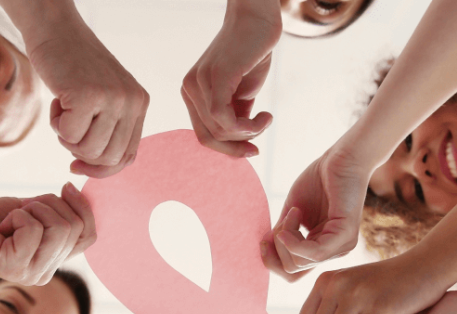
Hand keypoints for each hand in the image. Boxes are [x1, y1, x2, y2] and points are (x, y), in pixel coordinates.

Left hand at [0, 182, 94, 284]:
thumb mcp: (30, 210)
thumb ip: (55, 211)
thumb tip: (77, 192)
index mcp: (52, 261)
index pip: (89, 236)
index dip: (84, 208)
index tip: (65, 186)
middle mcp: (45, 272)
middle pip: (74, 228)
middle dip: (49, 204)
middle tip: (20, 209)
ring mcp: (31, 273)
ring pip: (59, 228)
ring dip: (33, 209)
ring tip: (11, 218)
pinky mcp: (14, 267)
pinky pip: (34, 229)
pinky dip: (17, 216)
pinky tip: (1, 227)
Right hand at [30, 24, 147, 177]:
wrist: (56, 30)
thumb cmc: (74, 68)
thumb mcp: (104, 99)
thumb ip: (110, 129)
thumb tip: (99, 170)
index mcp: (140, 104)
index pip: (128, 157)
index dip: (101, 169)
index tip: (77, 165)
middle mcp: (132, 101)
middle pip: (109, 158)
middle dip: (81, 153)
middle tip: (67, 128)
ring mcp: (113, 98)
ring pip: (89, 150)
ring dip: (67, 137)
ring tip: (63, 111)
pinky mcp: (88, 95)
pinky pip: (69, 135)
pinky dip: (55, 124)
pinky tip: (57, 100)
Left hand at [181, 1, 279, 157]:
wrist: (258, 20)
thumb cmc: (251, 55)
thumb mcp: (241, 93)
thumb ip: (235, 116)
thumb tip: (239, 144)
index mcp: (192, 93)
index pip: (204, 134)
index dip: (228, 149)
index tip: (253, 150)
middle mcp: (189, 88)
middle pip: (211, 136)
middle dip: (239, 144)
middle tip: (262, 134)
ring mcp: (199, 82)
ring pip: (220, 130)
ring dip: (250, 132)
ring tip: (266, 119)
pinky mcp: (216, 77)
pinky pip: (223, 118)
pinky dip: (247, 126)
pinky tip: (265, 116)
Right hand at [261, 148, 369, 277]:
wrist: (342, 157)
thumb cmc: (318, 180)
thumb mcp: (291, 213)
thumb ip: (281, 234)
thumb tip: (262, 251)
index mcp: (321, 248)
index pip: (292, 273)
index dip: (272, 261)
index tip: (264, 238)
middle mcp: (332, 252)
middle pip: (292, 270)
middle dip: (277, 246)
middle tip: (286, 216)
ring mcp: (341, 247)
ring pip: (299, 263)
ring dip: (286, 236)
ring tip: (294, 211)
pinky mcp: (345, 236)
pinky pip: (314, 253)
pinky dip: (294, 241)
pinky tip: (290, 220)